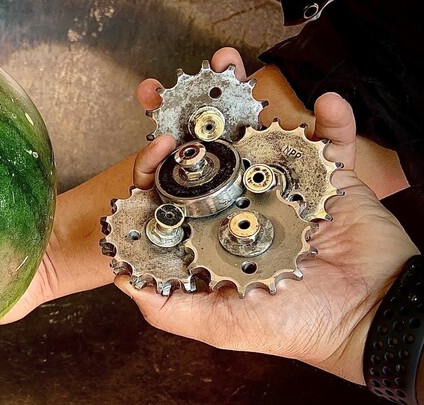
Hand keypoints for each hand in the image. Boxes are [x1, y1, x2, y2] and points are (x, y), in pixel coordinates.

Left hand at [119, 48, 419, 383]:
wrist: (369, 318)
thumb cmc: (294, 325)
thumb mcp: (220, 323)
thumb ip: (168, 307)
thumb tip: (120, 278)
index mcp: (216, 231)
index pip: (178, 191)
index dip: (160, 164)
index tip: (156, 142)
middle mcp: (245, 204)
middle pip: (214, 151)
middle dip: (195, 115)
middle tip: (182, 83)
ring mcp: (284, 188)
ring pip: (262, 135)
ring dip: (250, 99)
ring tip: (232, 66)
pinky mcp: (327, 181)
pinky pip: (330, 143)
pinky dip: (332, 122)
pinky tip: (326, 104)